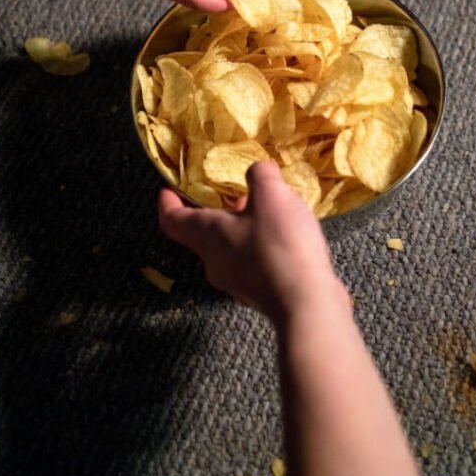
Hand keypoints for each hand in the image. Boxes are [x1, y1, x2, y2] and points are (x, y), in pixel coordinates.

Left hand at [158, 161, 348, 324]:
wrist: (308, 304)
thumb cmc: (280, 245)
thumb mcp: (271, 196)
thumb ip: (260, 175)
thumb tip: (257, 172)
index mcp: (208, 236)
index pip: (172, 220)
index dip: (168, 203)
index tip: (168, 190)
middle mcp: (215, 262)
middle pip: (205, 234)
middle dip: (222, 211)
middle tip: (241, 194)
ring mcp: (237, 283)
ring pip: (232, 248)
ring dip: (246, 228)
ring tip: (274, 212)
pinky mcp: (261, 295)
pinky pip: (254, 263)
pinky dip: (264, 247)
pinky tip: (290, 239)